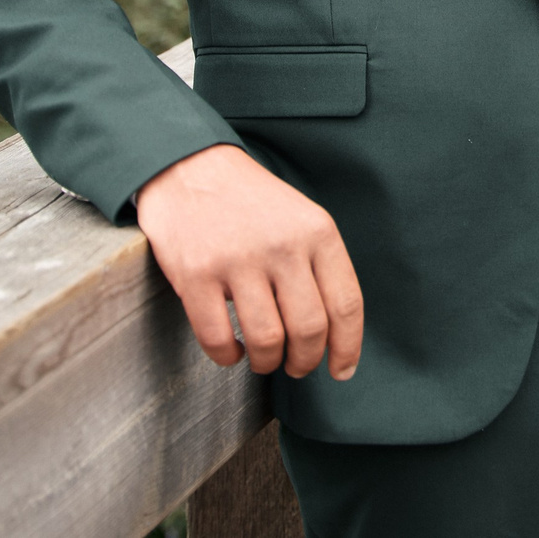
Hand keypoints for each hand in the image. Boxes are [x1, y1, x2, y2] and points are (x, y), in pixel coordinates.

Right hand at [134, 143, 363, 380]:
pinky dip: (227, 357)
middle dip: (305, 361)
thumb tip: (336, 333)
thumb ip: (320, 266)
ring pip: (267, 341)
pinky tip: (230, 351)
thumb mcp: (301, 218)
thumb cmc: (251, 202)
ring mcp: (237, 260)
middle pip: (310, 329)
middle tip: (296, 366)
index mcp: (317, 232)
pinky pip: (218, 339)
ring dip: (267, 362)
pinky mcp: (196, 274)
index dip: (347, 347)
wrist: (191, 168)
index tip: (341, 370)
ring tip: (263, 359)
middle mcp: (282, 246)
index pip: (346, 304)